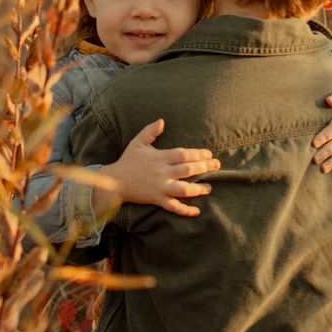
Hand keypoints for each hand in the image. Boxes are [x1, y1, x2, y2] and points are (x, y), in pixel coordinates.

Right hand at [96, 119, 219, 216]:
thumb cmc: (127, 160)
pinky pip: (173, 206)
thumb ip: (150, 131)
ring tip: (209, 187)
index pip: (183, 154)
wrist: (114, 181)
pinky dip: (185, 210)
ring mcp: (160, 187)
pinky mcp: (157, 199)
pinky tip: (196, 211)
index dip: (197, 154)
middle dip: (204, 167)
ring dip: (198, 189)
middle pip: (187, 170)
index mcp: (160, 158)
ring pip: (183, 189)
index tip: (209, 153)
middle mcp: (162, 172)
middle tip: (217, 166)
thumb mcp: (137, 142)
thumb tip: (162, 120)